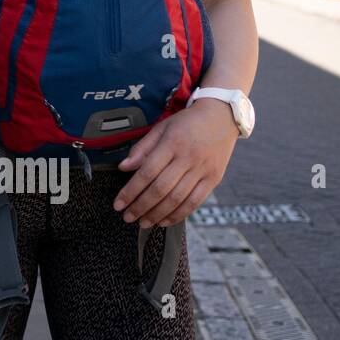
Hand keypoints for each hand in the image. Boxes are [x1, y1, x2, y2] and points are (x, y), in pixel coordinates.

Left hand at [114, 99, 238, 227]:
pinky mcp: (214, 179)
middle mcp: (188, 158)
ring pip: (177, 199)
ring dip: (158, 214)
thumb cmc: (186, 122)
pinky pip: (195, 202)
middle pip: (161, 189)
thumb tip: (123, 168)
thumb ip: (142, 148)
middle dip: (141, 206)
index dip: (130, 191)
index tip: (118, 204)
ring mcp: (203, 170)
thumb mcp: (161, 127)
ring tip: (143, 223)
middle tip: (127, 217)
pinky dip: (179, 214)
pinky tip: (164, 221)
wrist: (222, 116)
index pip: (146, 172)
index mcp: (172, 143)